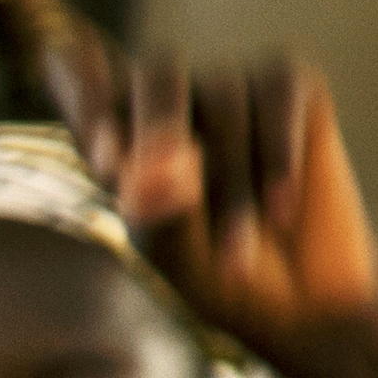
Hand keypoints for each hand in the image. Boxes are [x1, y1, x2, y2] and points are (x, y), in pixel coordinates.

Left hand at [109, 57, 377, 377]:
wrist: (299, 304)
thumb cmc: (214, 280)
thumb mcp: (171, 250)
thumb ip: (153, 202)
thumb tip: (155, 169)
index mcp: (119, 137)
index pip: (79, 77)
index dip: (79, 80)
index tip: (78, 102)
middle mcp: (171, 103)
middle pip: (159, 73)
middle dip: (159, 126)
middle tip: (157, 179)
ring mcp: (230, 88)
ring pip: (227, 97)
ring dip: (232, 186)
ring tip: (234, 259)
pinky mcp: (289, 86)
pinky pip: (280, 92)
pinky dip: (279, 156)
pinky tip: (281, 213)